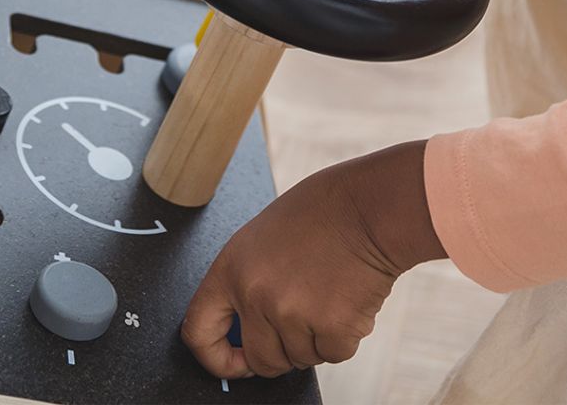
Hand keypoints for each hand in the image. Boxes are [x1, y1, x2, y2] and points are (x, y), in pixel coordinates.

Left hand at [181, 142, 444, 379]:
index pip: (198, 330)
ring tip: (328, 290)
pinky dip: (344, 335)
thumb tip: (246, 324)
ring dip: (316, 337)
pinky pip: (333, 354)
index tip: (233, 361)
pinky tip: (347, 296)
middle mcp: (255, 296)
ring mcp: (292, 315)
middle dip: (282, 350)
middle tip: (302, 316)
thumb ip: (249, 278)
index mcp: (232, 268)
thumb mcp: (263, 236)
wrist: (368, 206)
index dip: (215, 357)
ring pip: (300, 358)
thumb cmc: (322, 211)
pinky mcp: (332, 329)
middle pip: (261, 360)